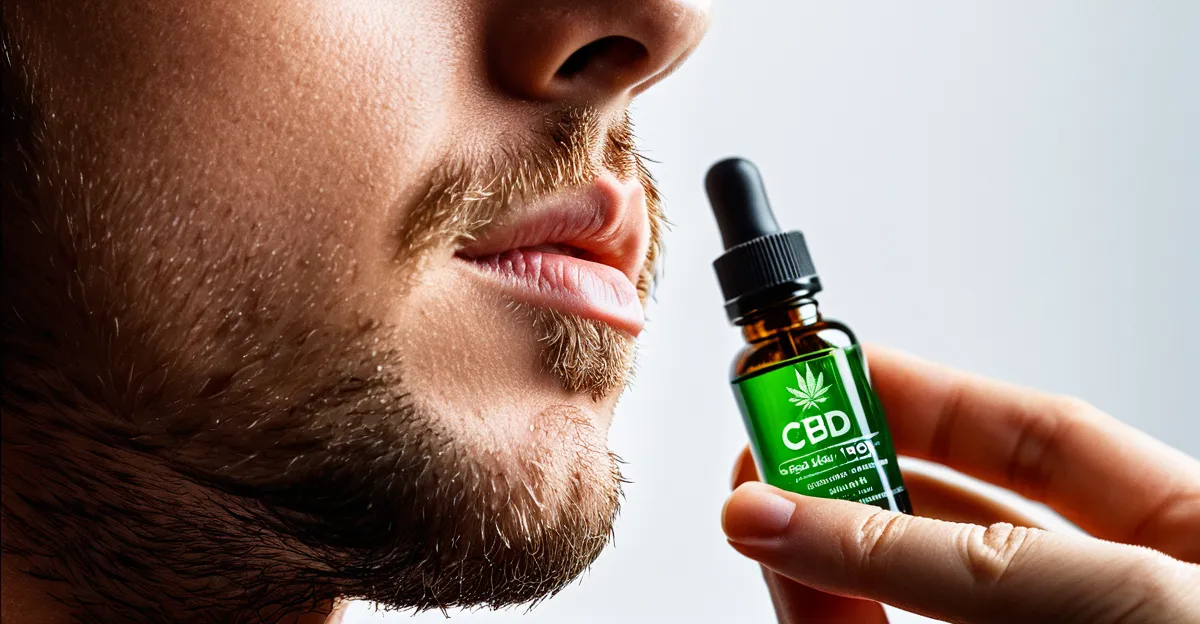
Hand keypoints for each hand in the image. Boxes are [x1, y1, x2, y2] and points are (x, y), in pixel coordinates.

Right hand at [721, 346, 1199, 622]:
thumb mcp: (1131, 598)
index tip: (832, 376)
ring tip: (761, 524)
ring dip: (829, 559)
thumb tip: (811, 516)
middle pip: (954, 522)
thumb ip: (965, 562)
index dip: (926, 400)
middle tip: (769, 454)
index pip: (1032, 443)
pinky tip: (805, 602)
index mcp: (1179, 538)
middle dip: (854, 478)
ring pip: (912, 604)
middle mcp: (1102, 607)